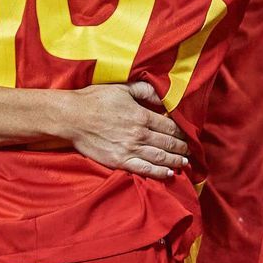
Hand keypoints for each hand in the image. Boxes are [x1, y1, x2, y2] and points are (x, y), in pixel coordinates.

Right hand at [61, 81, 191, 180]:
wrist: (72, 118)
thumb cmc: (96, 100)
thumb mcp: (123, 88)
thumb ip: (145, 91)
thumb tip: (163, 98)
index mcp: (142, 116)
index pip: (169, 126)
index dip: (182, 131)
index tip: (189, 135)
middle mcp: (139, 134)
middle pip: (168, 142)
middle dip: (182, 147)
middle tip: (190, 150)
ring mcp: (130, 149)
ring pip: (160, 157)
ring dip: (175, 160)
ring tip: (185, 163)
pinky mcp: (119, 161)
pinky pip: (144, 169)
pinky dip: (159, 172)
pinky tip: (169, 173)